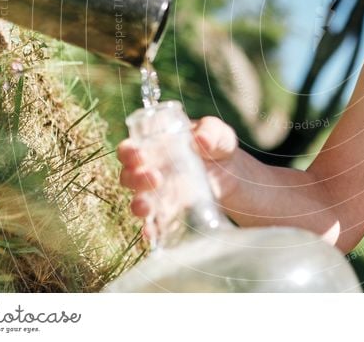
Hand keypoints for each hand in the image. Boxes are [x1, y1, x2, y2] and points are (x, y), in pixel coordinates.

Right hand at [117, 115, 241, 224]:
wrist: (235, 176)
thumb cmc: (219, 147)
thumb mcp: (219, 134)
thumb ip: (211, 132)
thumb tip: (201, 139)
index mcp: (156, 147)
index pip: (132, 149)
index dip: (128, 152)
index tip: (137, 154)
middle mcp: (152, 170)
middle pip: (130, 176)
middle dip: (134, 178)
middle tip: (154, 177)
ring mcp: (160, 194)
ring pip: (139, 200)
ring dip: (139, 204)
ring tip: (146, 207)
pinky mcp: (171, 213)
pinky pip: (155, 224)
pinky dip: (151, 228)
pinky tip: (152, 232)